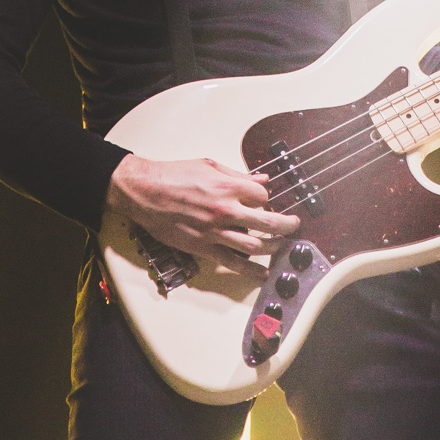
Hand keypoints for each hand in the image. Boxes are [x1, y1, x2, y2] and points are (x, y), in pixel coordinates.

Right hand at [105, 154, 300, 267]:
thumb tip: (261, 180)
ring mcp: (215, 231)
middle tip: (294, 226)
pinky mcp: (203, 247)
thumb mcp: (209, 165)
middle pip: (268, 222)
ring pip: (255, 246)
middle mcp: (225, 210)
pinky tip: (263, 273)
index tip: (265, 202)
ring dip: (273, 247)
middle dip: (287, 225)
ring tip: (281, 246)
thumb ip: (238, 175)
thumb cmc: (173, 176)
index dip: (267, 199)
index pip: (263, 197)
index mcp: (228, 187)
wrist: (145, 192)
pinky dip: (251, 271)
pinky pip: (233, 264)